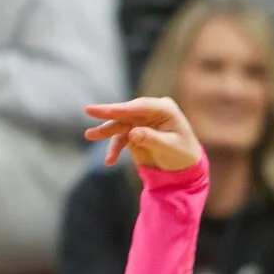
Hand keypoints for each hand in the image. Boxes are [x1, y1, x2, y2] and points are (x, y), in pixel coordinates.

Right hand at [82, 95, 203, 171]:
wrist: (184, 167)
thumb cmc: (183, 154)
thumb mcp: (170, 148)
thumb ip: (152, 139)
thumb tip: (132, 133)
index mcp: (164, 108)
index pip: (139, 106)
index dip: (121, 108)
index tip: (104, 110)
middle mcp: (151, 111)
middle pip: (126, 112)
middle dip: (108, 114)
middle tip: (89, 110)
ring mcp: (141, 121)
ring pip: (120, 124)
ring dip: (106, 131)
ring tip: (89, 135)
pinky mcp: (134, 132)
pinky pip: (120, 138)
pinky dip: (114, 149)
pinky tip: (109, 161)